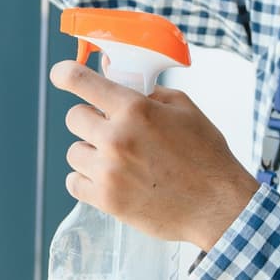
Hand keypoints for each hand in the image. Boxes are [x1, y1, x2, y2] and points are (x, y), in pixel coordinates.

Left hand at [49, 61, 259, 250]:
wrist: (218, 206)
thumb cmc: (206, 156)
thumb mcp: (185, 110)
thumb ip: (148, 92)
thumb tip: (116, 76)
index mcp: (136, 110)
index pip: (82, 82)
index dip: (65, 74)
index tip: (60, 75)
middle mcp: (117, 138)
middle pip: (75, 118)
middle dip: (91, 121)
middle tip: (112, 130)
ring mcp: (109, 171)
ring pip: (74, 152)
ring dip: (91, 153)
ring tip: (118, 161)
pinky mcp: (106, 200)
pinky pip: (74, 182)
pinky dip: (87, 180)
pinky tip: (109, 179)